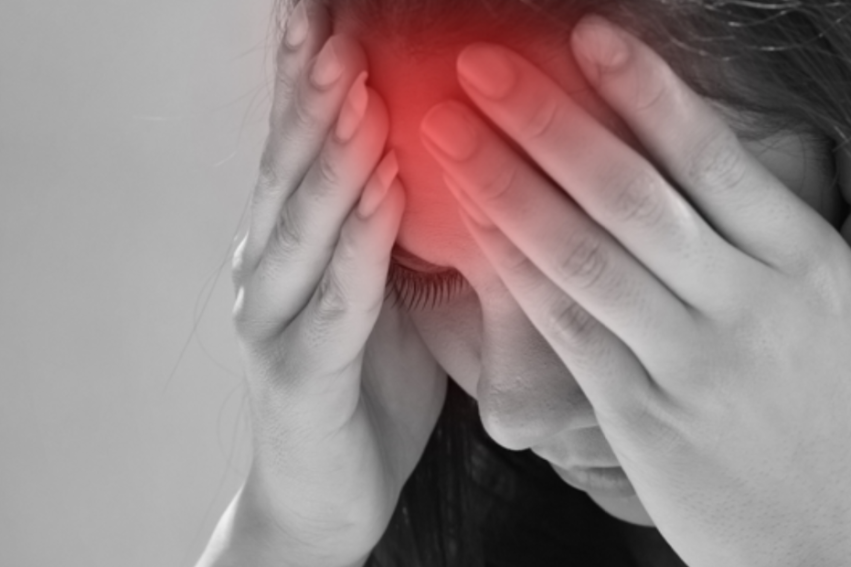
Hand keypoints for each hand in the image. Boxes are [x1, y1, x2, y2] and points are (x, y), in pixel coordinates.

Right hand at [229, 2, 445, 564]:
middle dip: (311, 93)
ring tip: (356, 86)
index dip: (307, 79)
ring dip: (328, 153)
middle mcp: (270, 272)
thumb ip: (389, 229)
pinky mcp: (298, 378)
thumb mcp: (383, 291)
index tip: (327, 11)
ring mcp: (275, 324)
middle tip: (332, 22)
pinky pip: (335, 301)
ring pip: (300, 225)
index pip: (298, 149)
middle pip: (288, 168)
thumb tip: (439, 156)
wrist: (329, 491)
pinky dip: (356, 243)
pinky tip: (380, 192)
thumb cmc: (365, 382)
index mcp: (293, 248)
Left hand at [419, 15, 850, 566]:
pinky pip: (569, 331)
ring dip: (506, 187)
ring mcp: (691, 361)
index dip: (644, 91)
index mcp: (805, 262)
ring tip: (449, 134)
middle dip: (544, 122)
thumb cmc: (832, 412)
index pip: (711, 159)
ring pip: (584, 257)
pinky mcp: (646, 418)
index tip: (587, 36)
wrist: (841, 536)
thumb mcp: (829, 309)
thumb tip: (706, 168)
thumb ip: (767, 240)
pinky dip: (516, 275)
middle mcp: (747, 302)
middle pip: (629, 193)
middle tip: (479, 66)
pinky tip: (473, 230)